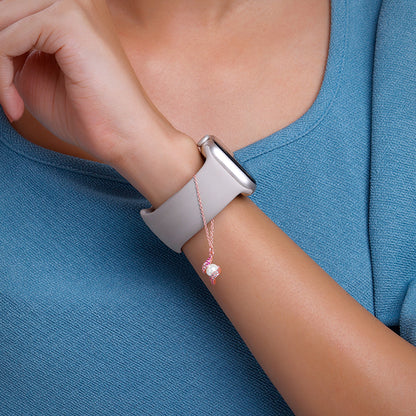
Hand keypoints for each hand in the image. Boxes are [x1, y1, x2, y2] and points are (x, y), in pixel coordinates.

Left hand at [0, 0, 180, 165]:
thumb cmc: (88, 113)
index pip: (12, 11)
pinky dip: (0, 76)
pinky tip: (16, 106)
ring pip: (0, 20)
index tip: (3, 87)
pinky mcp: (70, 19)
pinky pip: (7, 37)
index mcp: (70, 6)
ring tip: (9, 102)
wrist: (126, 137)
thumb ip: (9, 44)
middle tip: (4, 95)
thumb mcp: (33, 71)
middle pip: (3, 11)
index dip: (0, 47)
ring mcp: (74, 3)